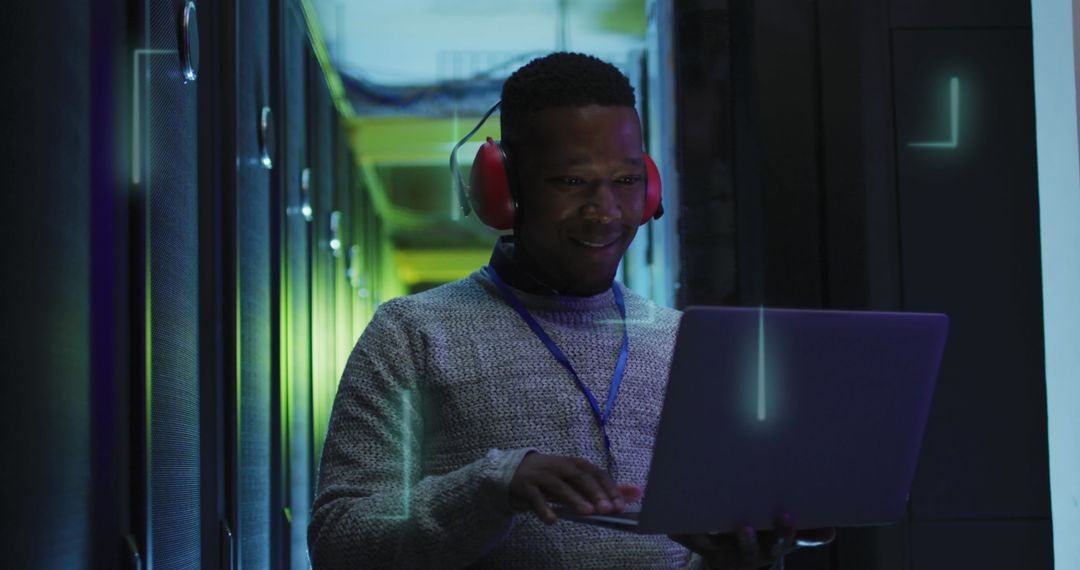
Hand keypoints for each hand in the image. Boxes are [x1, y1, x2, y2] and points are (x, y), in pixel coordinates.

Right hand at [508, 452, 642, 524]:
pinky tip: (553, 521)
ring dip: (574, 499)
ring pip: (559, 486)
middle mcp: (559, 466)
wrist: (514, 470)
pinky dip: (544, 509)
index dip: (609, 488)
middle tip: (607, 509)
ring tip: (587, 513)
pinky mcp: (525, 487)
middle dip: (595, 493)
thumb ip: (606, 487)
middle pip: (579, 477)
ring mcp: (541, 475)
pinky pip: (535, 498)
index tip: (620, 505)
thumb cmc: (553, 477)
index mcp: (575, 464)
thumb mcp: (577, 479)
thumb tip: (637, 493)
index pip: (596, 473)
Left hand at [669, 514, 834, 569]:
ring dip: (707, 536)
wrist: (738, 564)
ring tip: (699, 524)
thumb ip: (806, 534)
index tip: (786, 515)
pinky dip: (679, 532)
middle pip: (750, 549)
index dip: (784, 531)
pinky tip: (668, 524)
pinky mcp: (705, 548)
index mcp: (771, 547)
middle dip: (748, 540)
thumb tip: (831, 533)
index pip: (781, 542)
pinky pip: (690, 540)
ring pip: (717, 546)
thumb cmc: (767, 541)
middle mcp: (748, 553)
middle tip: (746, 527)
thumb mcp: (786, 538)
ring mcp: (725, 551)